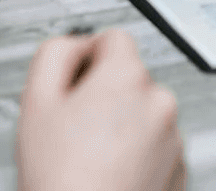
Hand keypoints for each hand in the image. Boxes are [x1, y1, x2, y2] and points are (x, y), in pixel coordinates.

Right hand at [16, 29, 185, 190]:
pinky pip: (155, 146)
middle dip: (104, 95)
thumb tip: (76, 44)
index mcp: (128, 78)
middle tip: (74, 128)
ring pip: (143, 114)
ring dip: (121, 126)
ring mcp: (173, 140)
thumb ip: (56, 52)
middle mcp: (160, 103)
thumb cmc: (60, 178)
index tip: (74, 84)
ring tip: (90, 157)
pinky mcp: (178, 171)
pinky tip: (108, 173)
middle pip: (129, 78)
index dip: (86, 58)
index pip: (113, 39)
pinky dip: (136, 154)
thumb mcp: (36, 99)